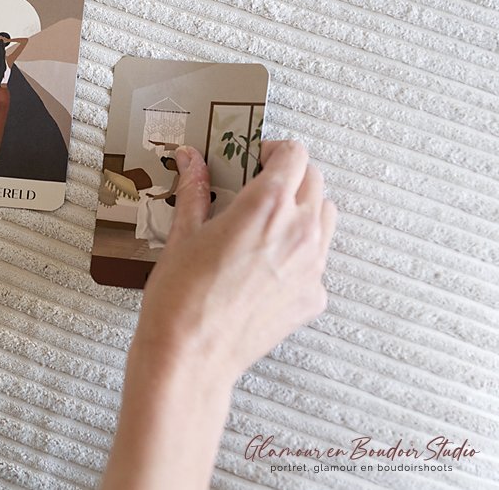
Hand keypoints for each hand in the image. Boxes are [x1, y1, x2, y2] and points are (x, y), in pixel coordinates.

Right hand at [135, 141, 336, 383]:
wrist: (190, 355)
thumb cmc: (180, 297)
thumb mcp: (183, 234)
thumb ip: (195, 190)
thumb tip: (190, 160)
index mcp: (266, 206)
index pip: (295, 155)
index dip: (274, 150)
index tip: (256, 157)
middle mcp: (299, 231)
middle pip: (315, 181)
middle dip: (290, 175)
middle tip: (259, 185)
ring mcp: (313, 267)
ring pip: (326, 217)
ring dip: (303, 208)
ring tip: (267, 222)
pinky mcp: (313, 297)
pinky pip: (319, 260)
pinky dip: (301, 251)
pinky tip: (267, 264)